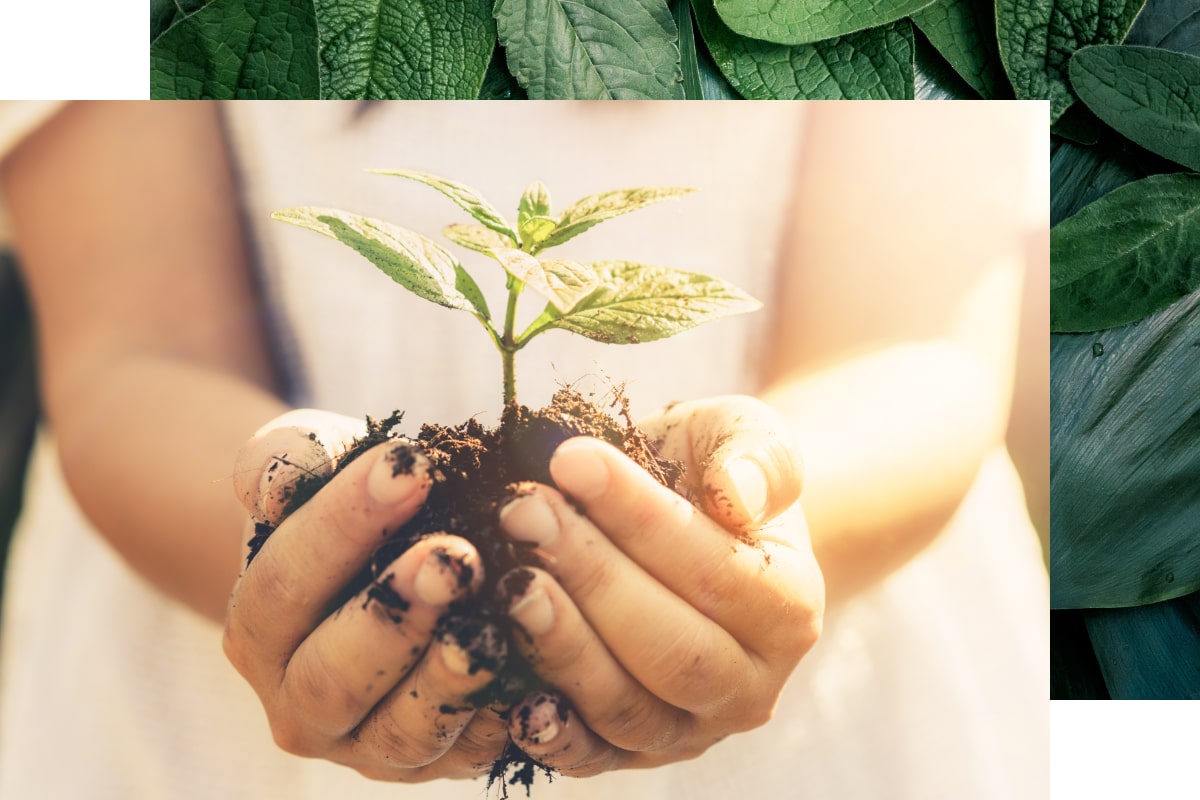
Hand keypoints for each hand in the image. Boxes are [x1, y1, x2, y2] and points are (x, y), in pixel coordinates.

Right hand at [224, 410, 509, 780]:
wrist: (390, 559)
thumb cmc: (352, 500)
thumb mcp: (312, 459)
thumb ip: (288, 457)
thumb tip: (276, 486)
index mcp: (258, 628)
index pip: (288, 580)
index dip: (345, 523)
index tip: (411, 466)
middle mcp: (301, 704)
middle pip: (334, 674)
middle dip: (397, 615)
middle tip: (456, 559)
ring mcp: (368, 746)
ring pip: (403, 732)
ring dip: (450, 680)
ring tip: (494, 628)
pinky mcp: (437, 764)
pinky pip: (470, 753)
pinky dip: (506, 719)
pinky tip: (540, 676)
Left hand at [495, 396, 823, 774]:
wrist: (692, 525)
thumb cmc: (709, 474)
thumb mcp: (745, 438)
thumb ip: (758, 456)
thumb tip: (737, 492)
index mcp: (788, 609)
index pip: (712, 570)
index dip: (638, 516)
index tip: (569, 459)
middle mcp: (750, 687)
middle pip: (671, 649)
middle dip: (589, 578)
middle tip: (521, 513)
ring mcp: (691, 730)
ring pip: (626, 707)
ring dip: (561, 645)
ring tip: (509, 581)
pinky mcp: (633, 754)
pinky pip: (590, 755)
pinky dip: (550, 731)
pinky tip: (507, 691)